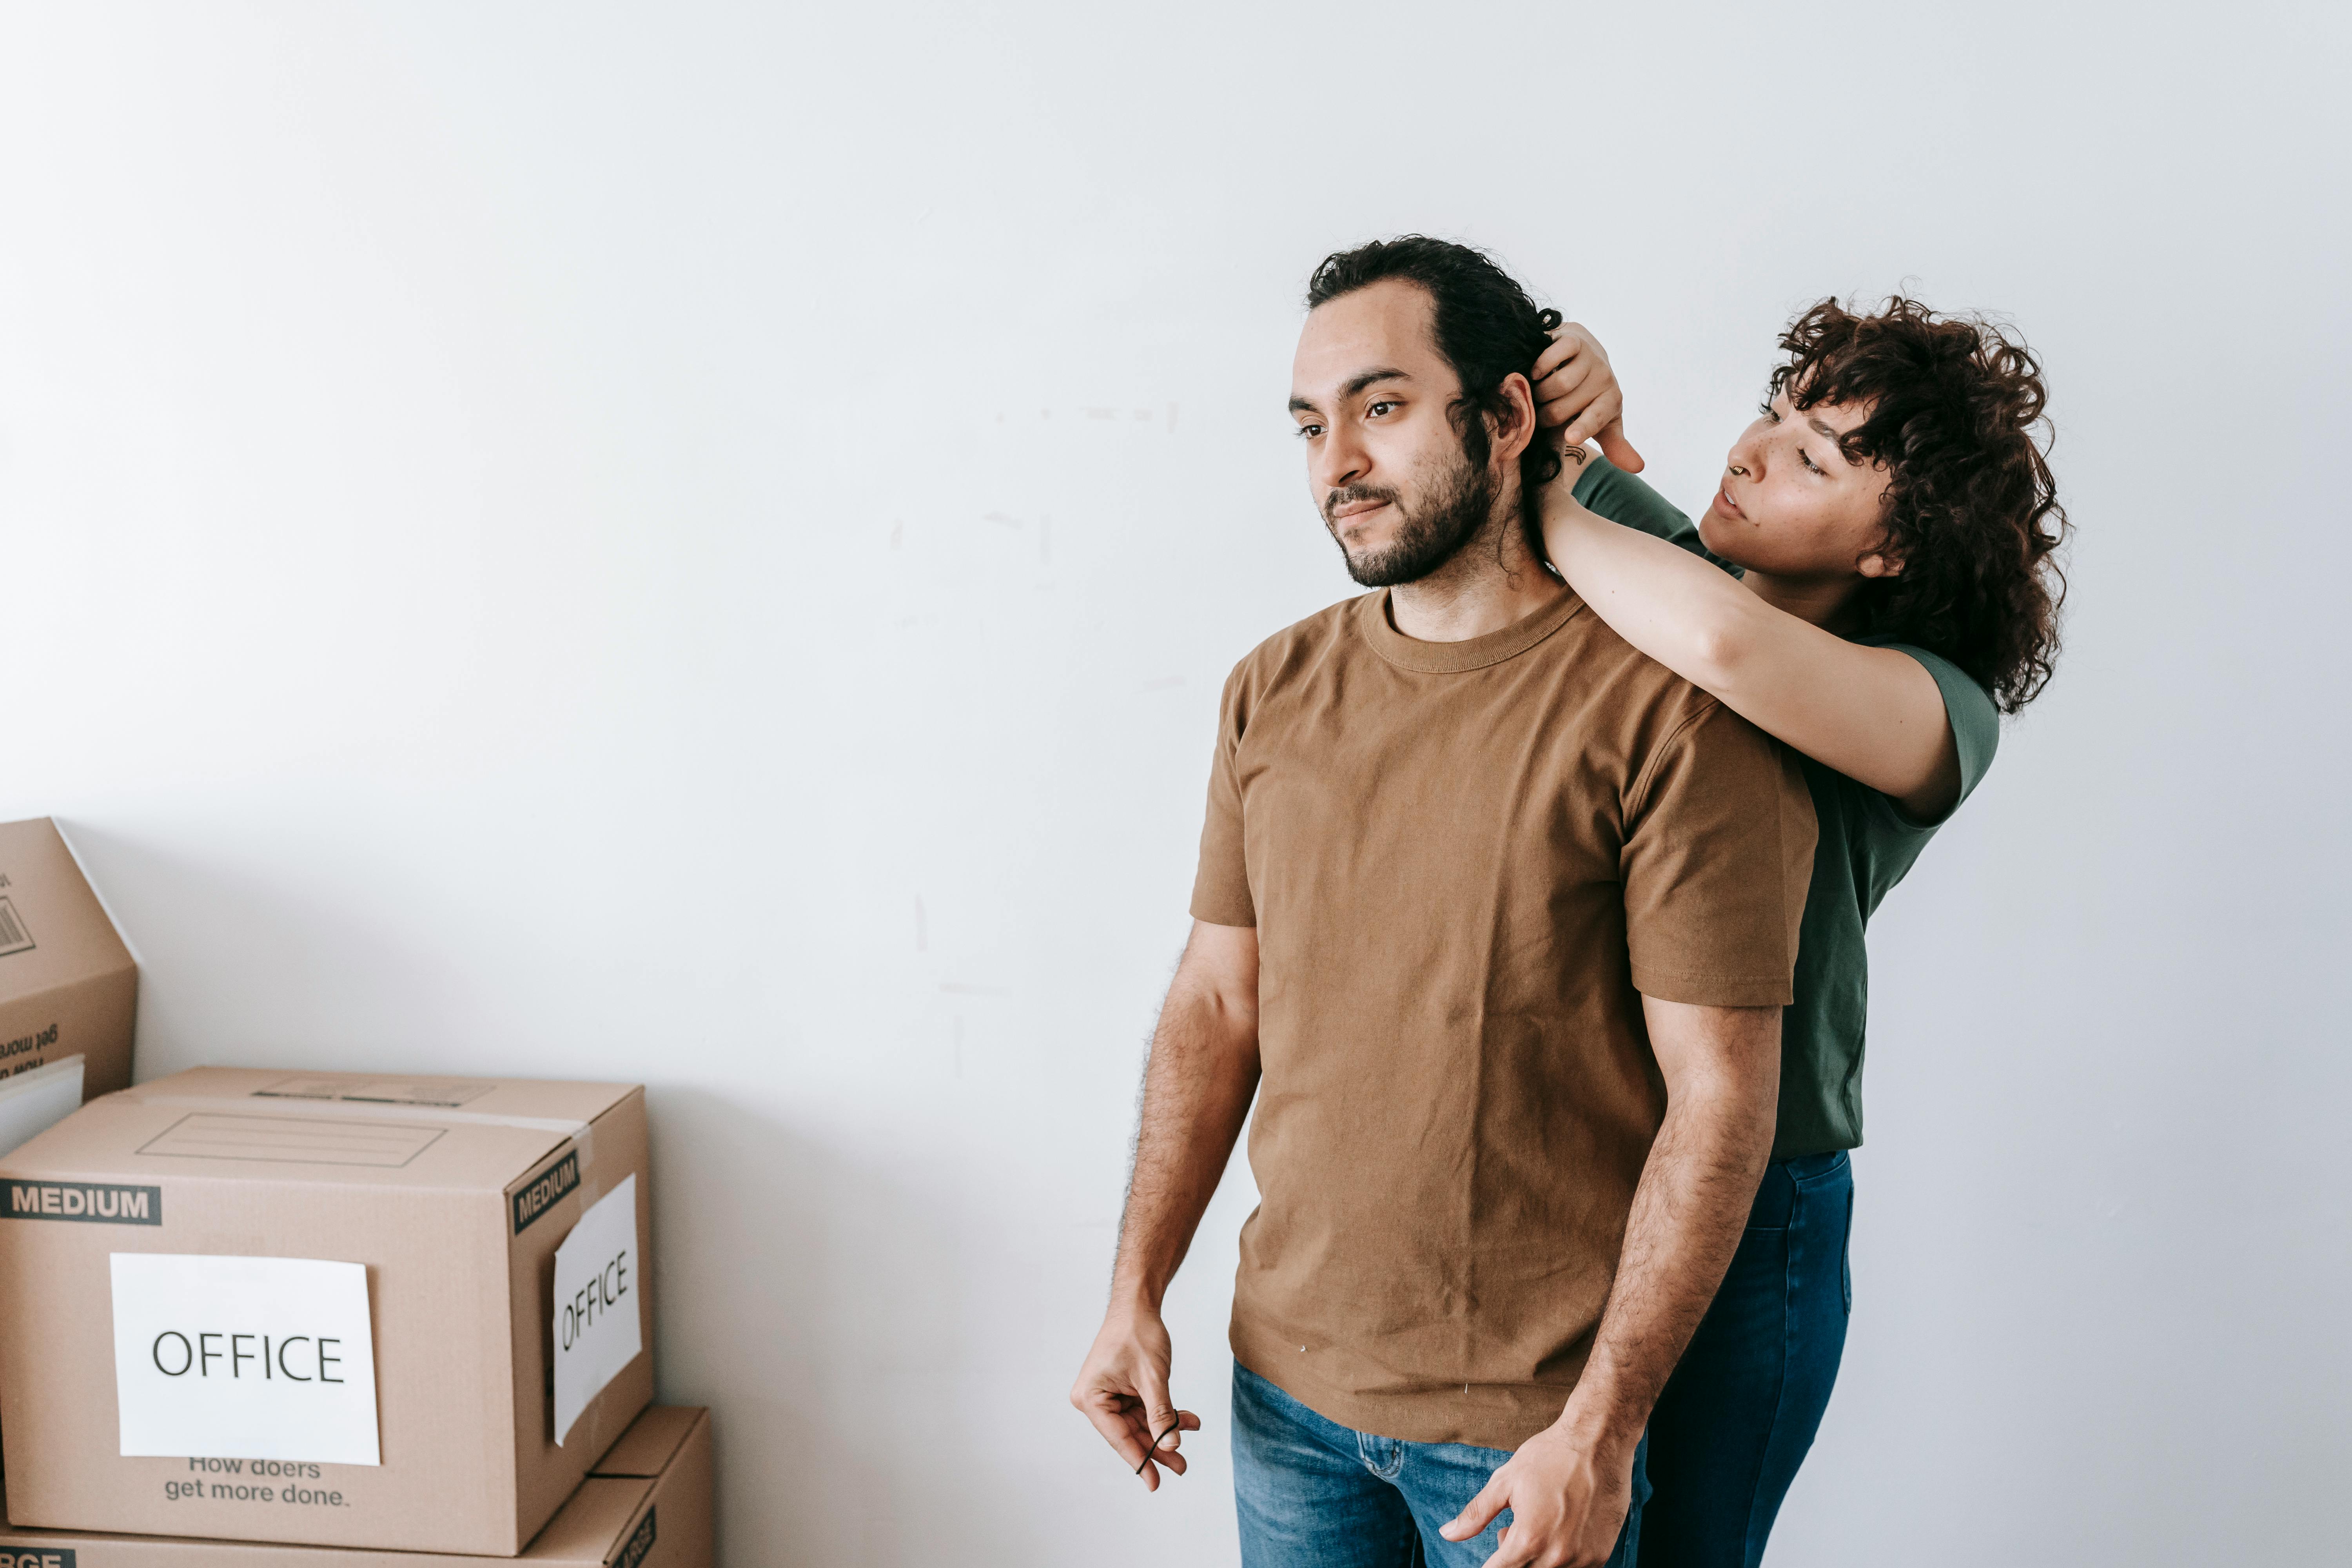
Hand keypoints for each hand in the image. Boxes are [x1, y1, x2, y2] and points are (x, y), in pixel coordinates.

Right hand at [1069, 1302, 1200, 1490]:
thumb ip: (1160, 1413)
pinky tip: (1186, 1420)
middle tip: (1181, 1467)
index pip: (1119, 1437)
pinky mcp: (1121, 1389)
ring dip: (1165, 1429)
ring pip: (1139, 1423)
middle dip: (1157, 1447)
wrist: (1138, 1305)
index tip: (1155, 1483)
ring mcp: (1108, 1394)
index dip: (1141, 1460)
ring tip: (1188, 1441)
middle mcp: (1095, 1399)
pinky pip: (1143, 1408)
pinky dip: (1164, 1413)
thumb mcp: (1152, 1377)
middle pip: (1129, 1433)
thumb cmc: (1137, 1333)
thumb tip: (1171, 1444)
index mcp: (1091, 1398)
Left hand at [1440, 1419, 1634, 1567]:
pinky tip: (1557, 1530)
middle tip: (1508, 1531)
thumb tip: (1447, 1535)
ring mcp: (1582, 1559)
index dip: (1489, 1566)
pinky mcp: (1600, 1555)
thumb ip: (1476, 1514)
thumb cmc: (1548, 1457)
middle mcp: (1557, 1556)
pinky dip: (1558, 1558)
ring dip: (1535, 1560)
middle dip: (1510, 1559)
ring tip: (1534, 1527)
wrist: (1598, 1441)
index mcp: (1528, 1539)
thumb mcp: (1504, 1482)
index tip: (1492, 1553)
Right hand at [1532, 322, 1645, 472]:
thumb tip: (1639, 468)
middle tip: (1541, 414)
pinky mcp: (1574, 340)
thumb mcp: (1604, 422)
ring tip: (1537, 395)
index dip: (1583, 428)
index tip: (1571, 437)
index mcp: (1611, 401)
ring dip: (1539, 395)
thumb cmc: (1589, 396)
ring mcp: (1589, 358)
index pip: (1596, 418)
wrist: (1584, 354)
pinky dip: (1540, 368)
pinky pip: (1554, 356)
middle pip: (1563, 408)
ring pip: (1558, 385)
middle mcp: (1604, 379)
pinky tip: (1536, 374)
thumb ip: (1616, 445)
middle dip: (1545, 416)